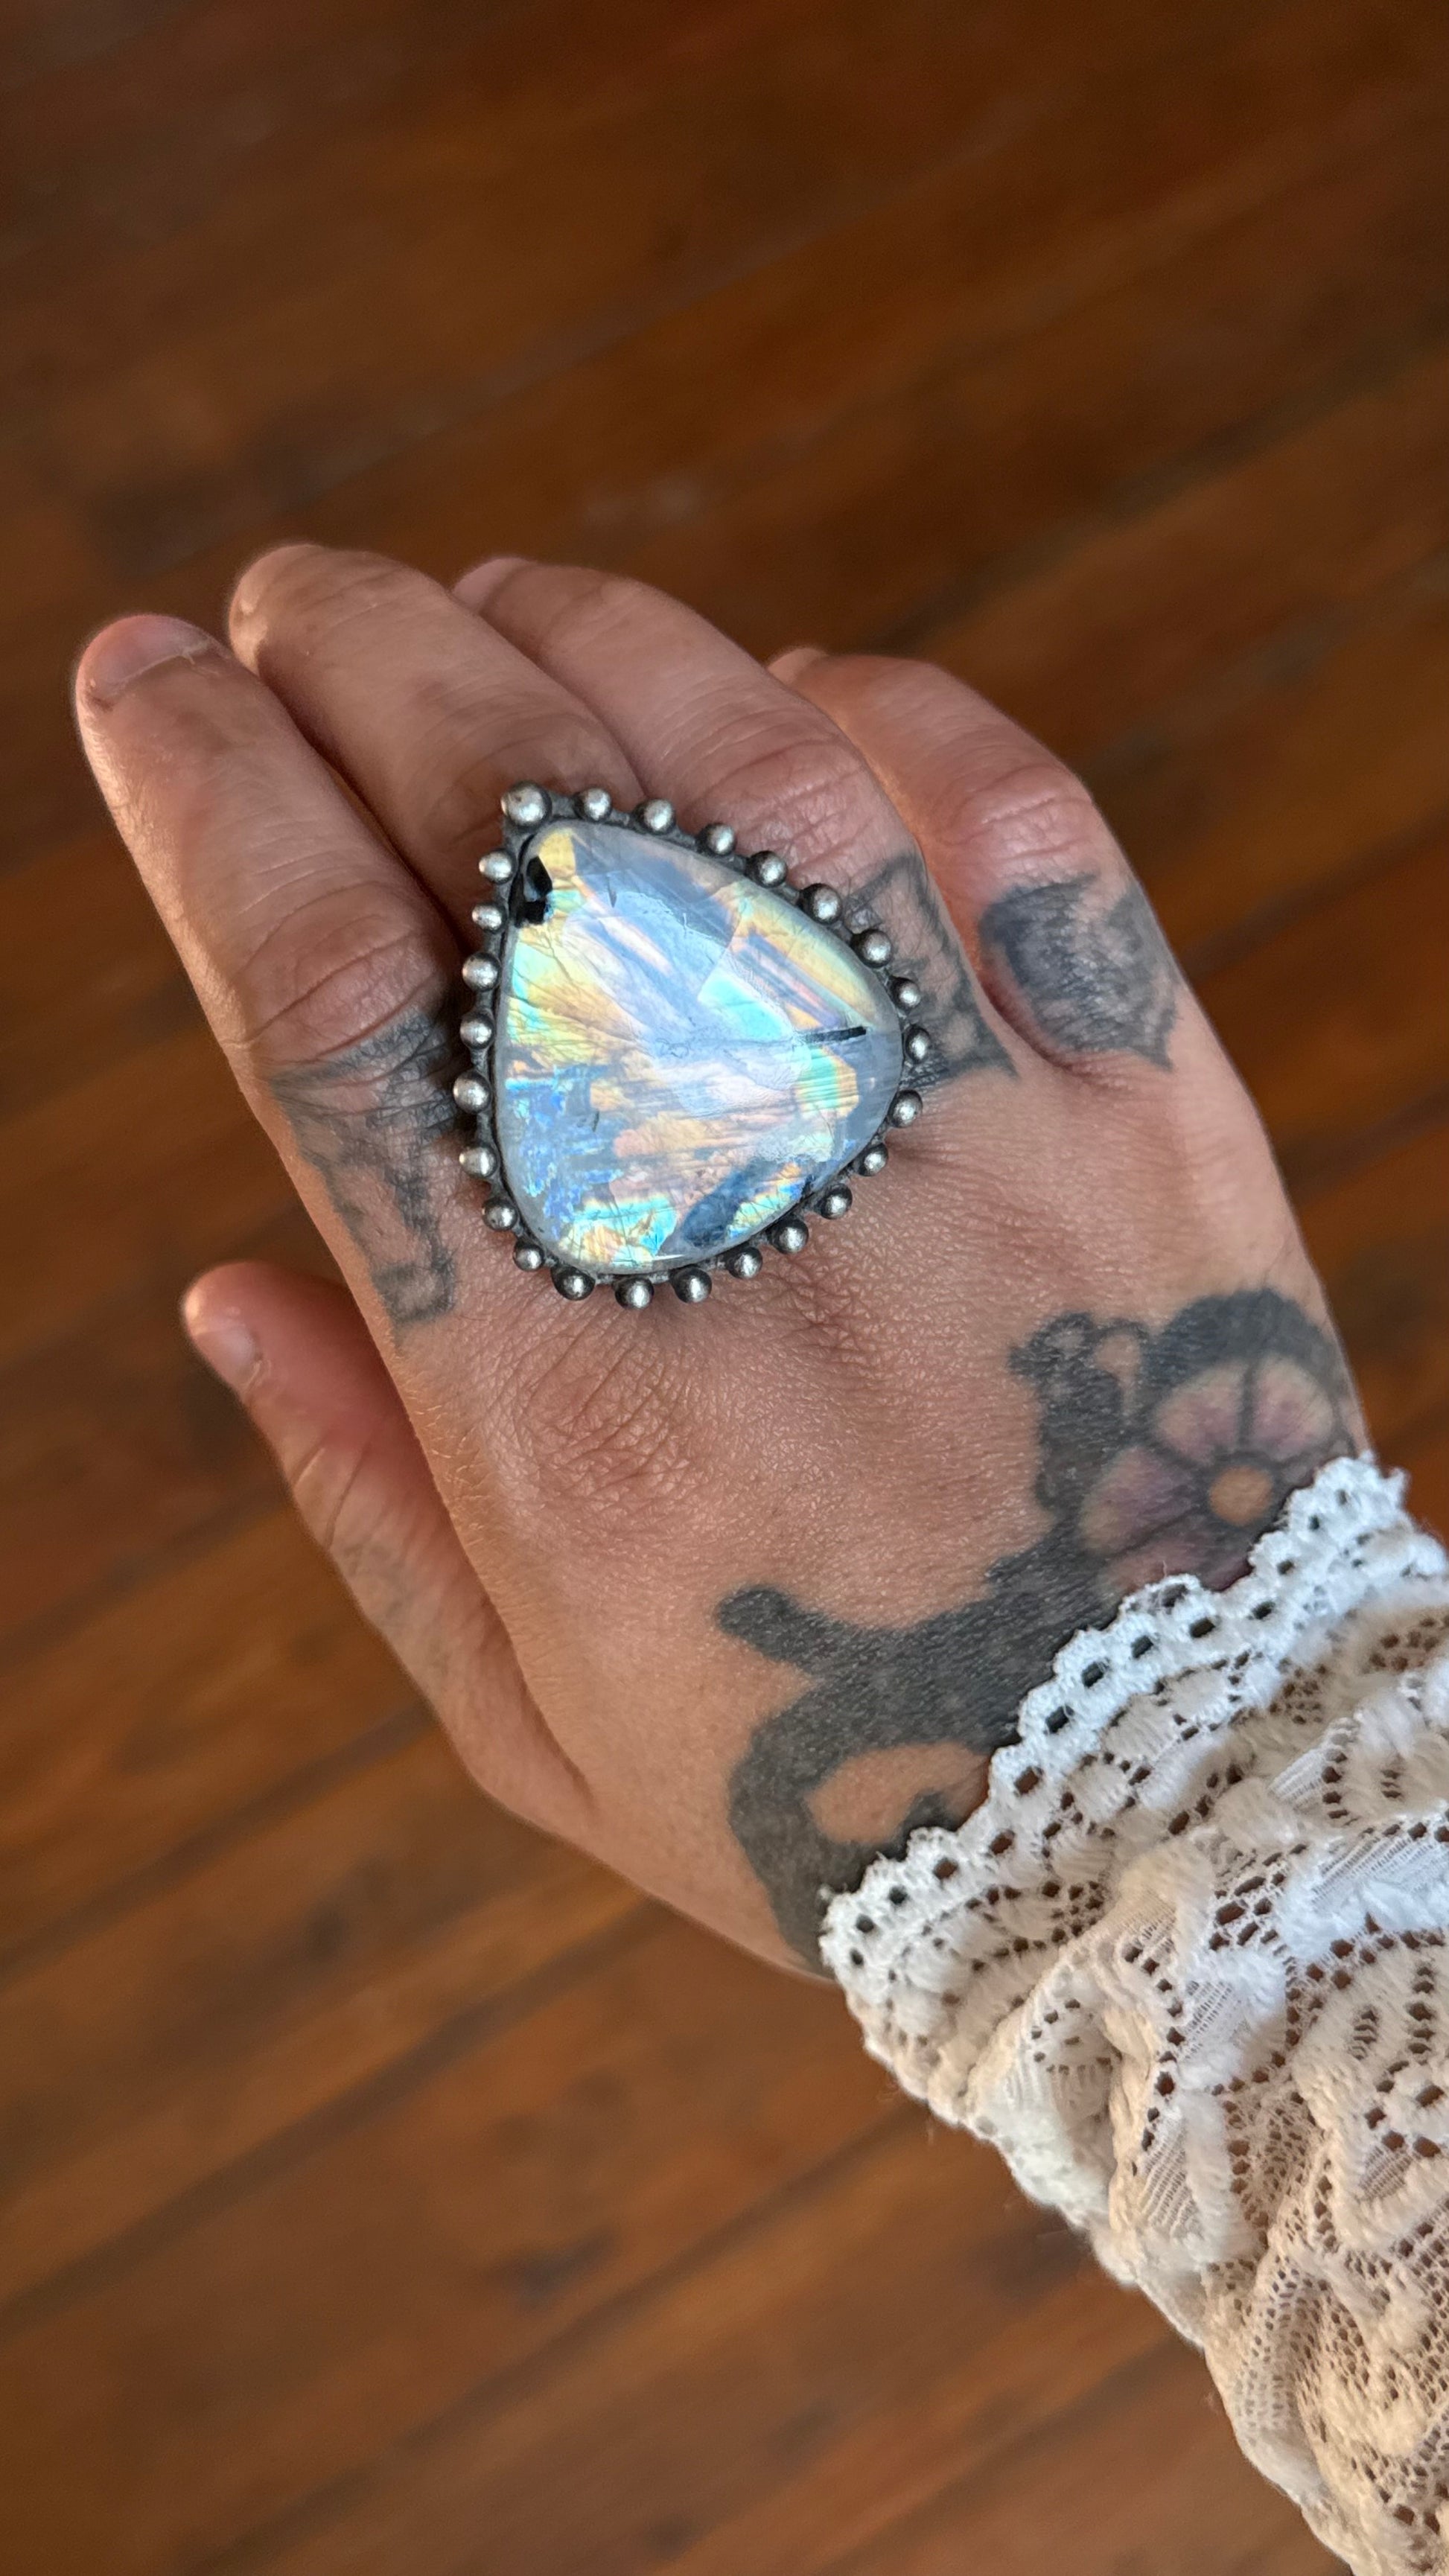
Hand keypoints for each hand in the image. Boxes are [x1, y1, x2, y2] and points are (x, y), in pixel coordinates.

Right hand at [74, 549, 1360, 1970]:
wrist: (1192, 1830)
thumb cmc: (838, 1799)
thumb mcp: (539, 1722)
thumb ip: (368, 1494)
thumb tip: (223, 1280)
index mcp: (558, 1399)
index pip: (333, 1006)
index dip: (207, 801)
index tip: (139, 682)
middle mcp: (751, 1231)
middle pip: (522, 839)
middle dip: (368, 663)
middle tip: (297, 607)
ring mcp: (971, 1141)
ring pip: (752, 780)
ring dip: (598, 642)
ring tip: (501, 601)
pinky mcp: (1148, 1106)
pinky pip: (1015, 825)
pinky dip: (888, 713)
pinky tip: (793, 691)